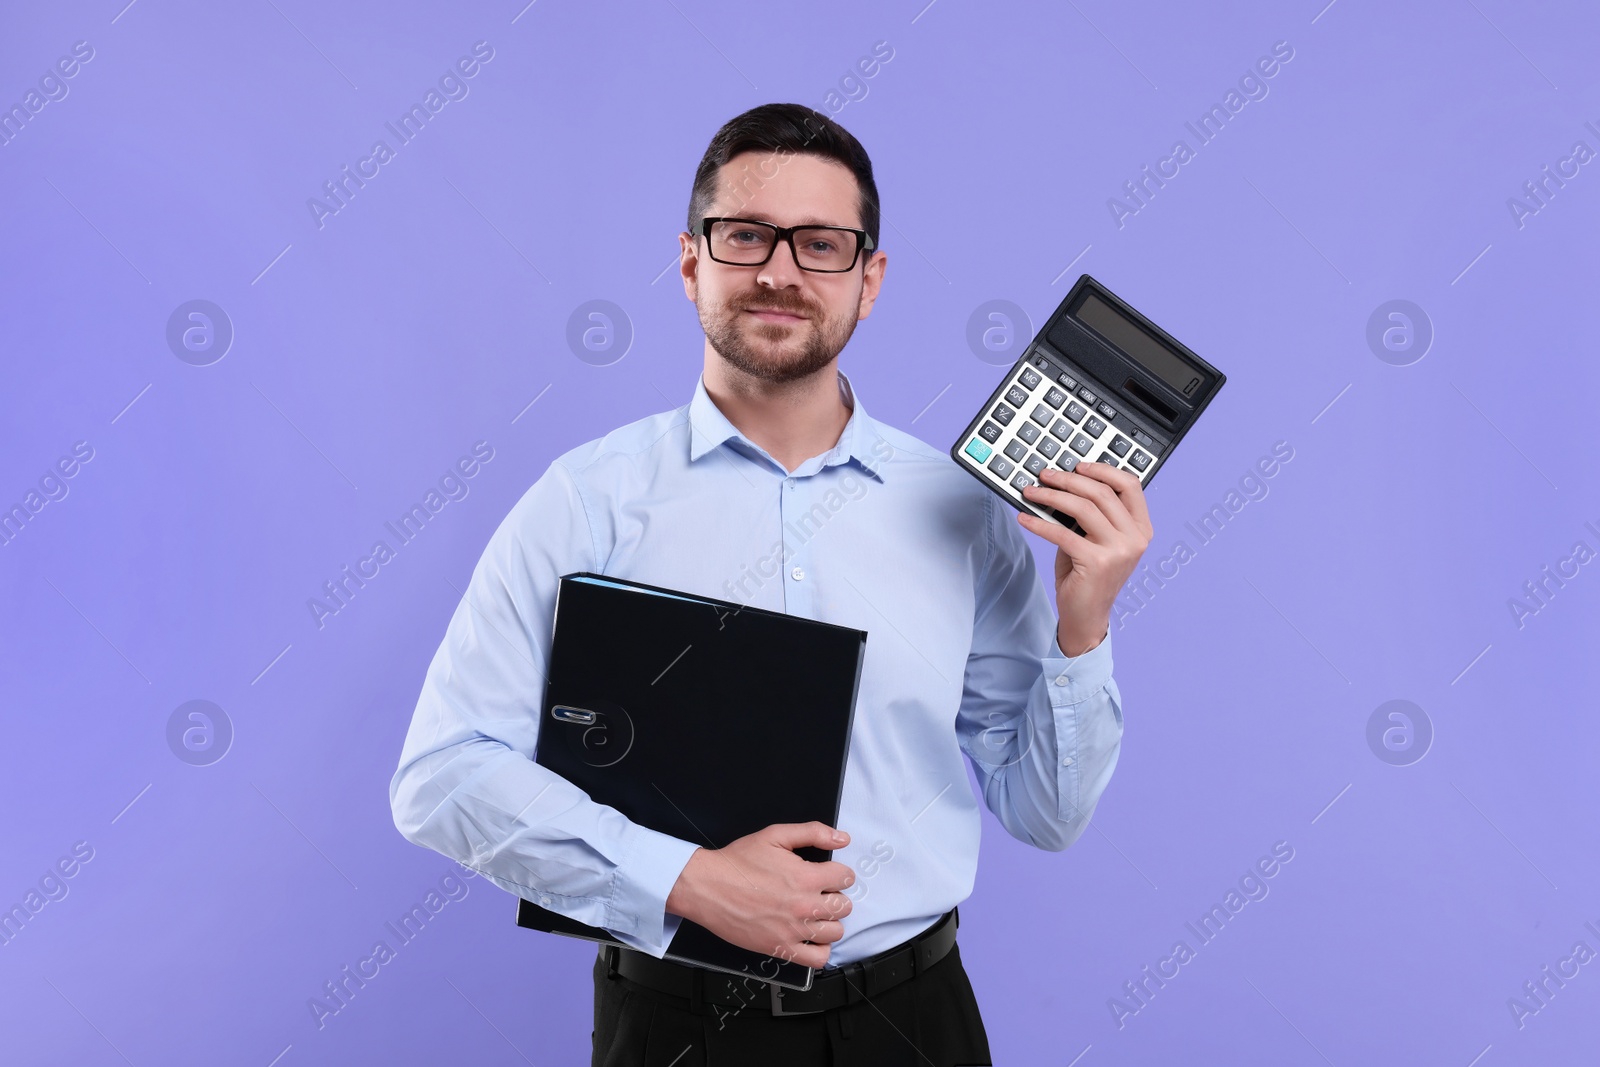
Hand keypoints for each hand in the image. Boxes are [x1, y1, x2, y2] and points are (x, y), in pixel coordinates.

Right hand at [665, 821, 854, 968]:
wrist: (707, 887)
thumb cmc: (737, 863)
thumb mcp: (775, 835)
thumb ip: (813, 832)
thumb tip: (842, 838)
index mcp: (805, 876)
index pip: (846, 878)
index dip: (839, 873)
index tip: (828, 874)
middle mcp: (804, 905)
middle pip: (844, 906)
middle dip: (835, 896)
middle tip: (819, 892)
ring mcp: (793, 930)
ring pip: (836, 932)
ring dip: (829, 922)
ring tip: (814, 914)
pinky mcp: (781, 948)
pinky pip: (818, 959)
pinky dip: (820, 949)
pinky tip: (811, 937)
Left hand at [1018, 462, 1153, 655]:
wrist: (1087, 616)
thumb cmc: (1089, 575)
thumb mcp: (1096, 540)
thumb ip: (1090, 515)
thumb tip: (1061, 485)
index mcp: (1141, 529)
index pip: (1130, 486)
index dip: (1103, 470)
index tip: (1078, 465)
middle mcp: (1135, 539)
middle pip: (1102, 493)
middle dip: (1068, 480)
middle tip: (1045, 476)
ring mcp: (1119, 551)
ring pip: (1082, 508)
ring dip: (1051, 496)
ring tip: (1031, 492)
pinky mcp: (1097, 563)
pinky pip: (1062, 533)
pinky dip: (1038, 523)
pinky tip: (1024, 518)